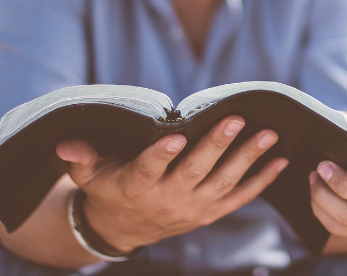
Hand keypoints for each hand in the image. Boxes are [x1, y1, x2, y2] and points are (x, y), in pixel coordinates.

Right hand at [55, 115, 288, 252]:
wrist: (123, 228)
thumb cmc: (107, 188)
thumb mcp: (88, 174)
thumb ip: (81, 157)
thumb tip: (66, 144)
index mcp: (137, 185)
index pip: (149, 169)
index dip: (161, 154)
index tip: (174, 137)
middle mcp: (168, 198)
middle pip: (195, 171)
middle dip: (217, 145)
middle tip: (236, 119)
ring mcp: (193, 207)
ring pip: (223, 182)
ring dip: (248, 158)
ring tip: (269, 135)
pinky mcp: (210, 212)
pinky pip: (239, 197)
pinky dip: (261, 181)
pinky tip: (280, 161)